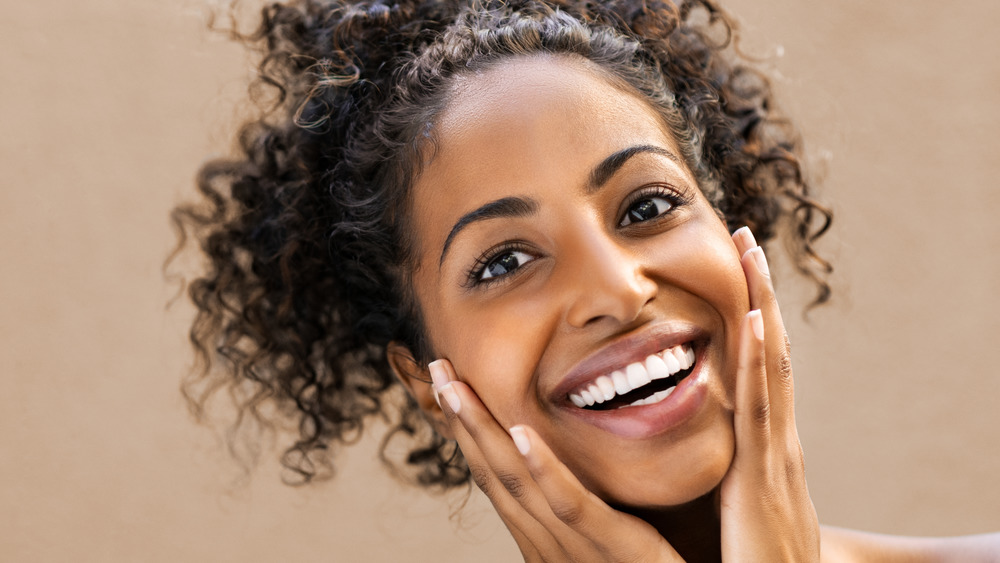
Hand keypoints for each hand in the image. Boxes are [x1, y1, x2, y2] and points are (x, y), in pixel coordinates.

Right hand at [429, 361, 682, 562]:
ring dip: (482, 430)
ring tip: (457, 387)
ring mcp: (575, 550)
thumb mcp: (615, 540)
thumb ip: (593, 510)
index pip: (497, 478)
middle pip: (494, 474)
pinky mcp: (614, 548)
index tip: (449, 387)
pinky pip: (570, 503)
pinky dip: (543, 466)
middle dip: (463, 420)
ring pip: (518, 482)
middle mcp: (547, 547)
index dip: (469, 432)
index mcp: (545, 542)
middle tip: (437, 368)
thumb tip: (574, 464)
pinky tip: (521, 432)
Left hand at [720, 227, 820, 560]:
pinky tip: (758, 324)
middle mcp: (775, 442)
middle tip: (747, 238)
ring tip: (752, 254)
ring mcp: (774, 456)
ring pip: (770, 367)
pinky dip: (763, 364)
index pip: (759, 368)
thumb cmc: (751, 562)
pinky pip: (759, 411)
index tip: (740, 271)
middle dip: (761, 295)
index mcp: (763, 447)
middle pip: (771, 353)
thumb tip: (702, 444)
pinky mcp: (761, 479)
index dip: (753, 317)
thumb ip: (726, 471)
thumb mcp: (737, 505)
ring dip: (763, 307)